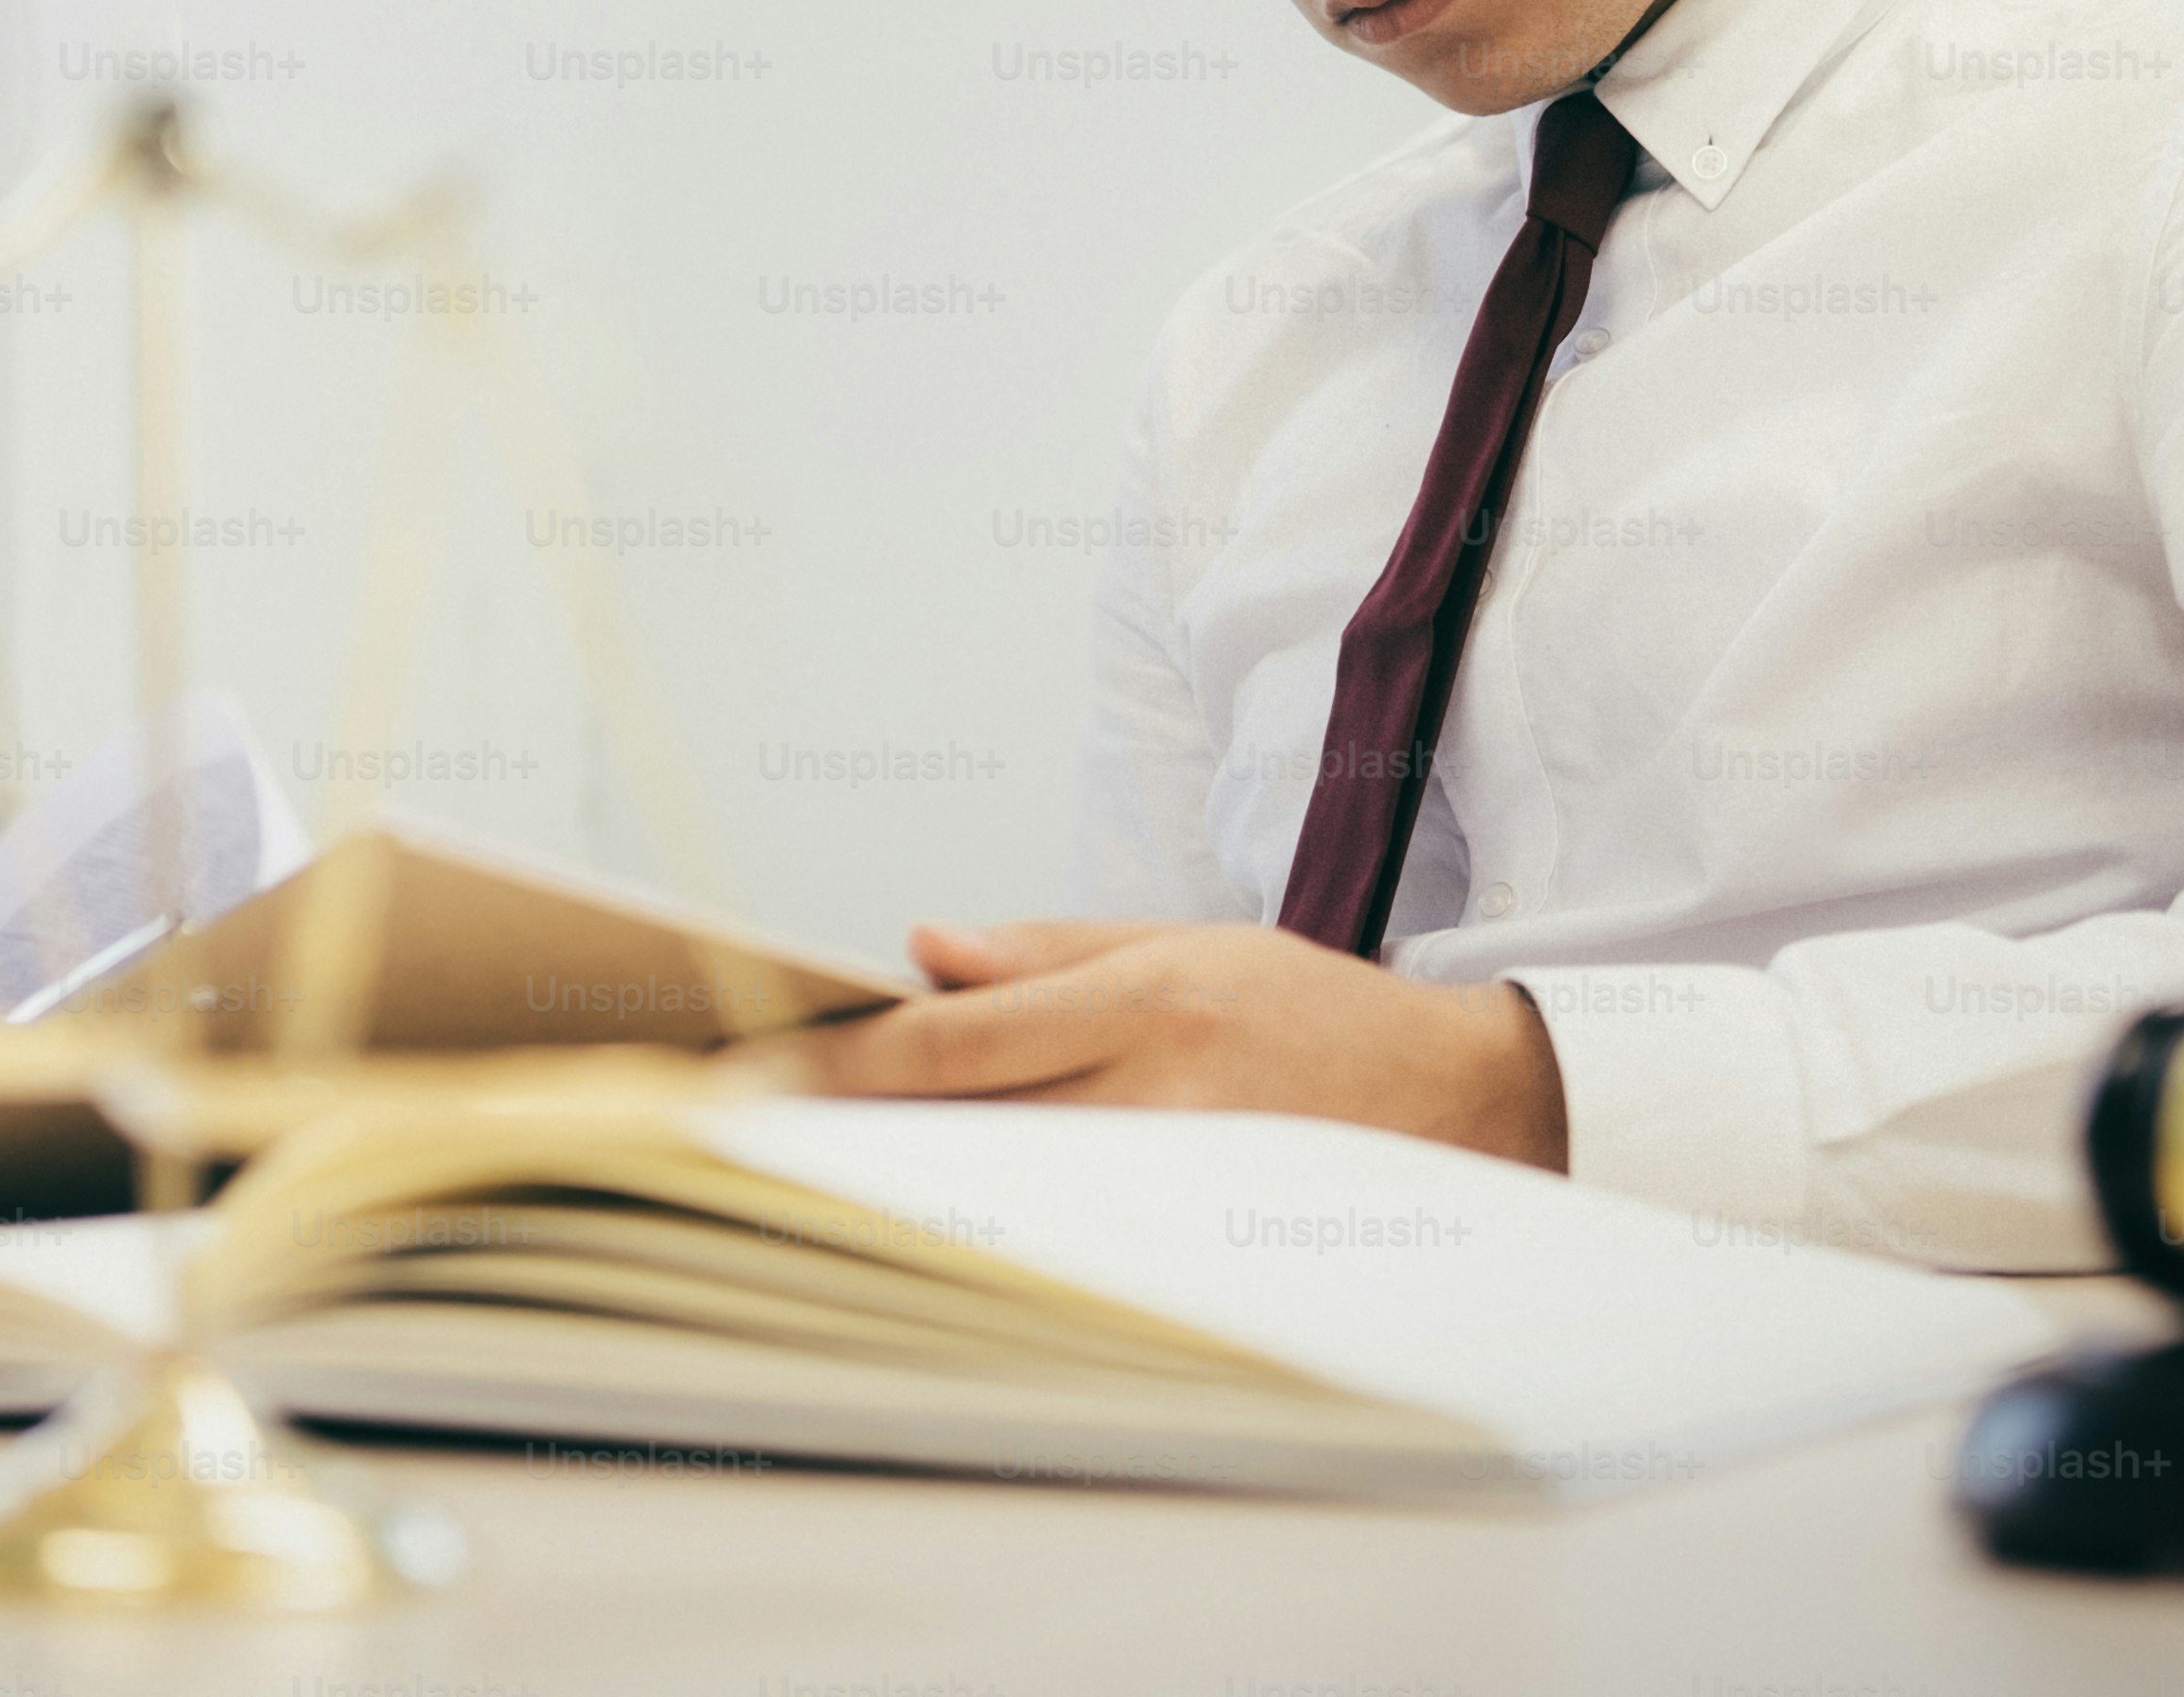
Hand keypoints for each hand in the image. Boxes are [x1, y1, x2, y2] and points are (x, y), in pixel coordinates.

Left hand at [767, 919, 1570, 1170]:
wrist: (1452, 1100)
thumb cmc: (1306, 1010)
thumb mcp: (1182, 941)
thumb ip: (1045, 951)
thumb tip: (922, 950)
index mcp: (1141, 1002)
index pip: (956, 1041)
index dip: (842, 1064)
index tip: (752, 1071)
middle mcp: (1152, 1095)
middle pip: (960, 1129)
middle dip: (842, 1134)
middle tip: (732, 1136)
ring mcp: (1172, 1181)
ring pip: (998, 1193)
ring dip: (895, 1187)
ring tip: (799, 1180)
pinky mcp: (1191, 1243)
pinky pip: (1062, 1239)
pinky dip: (984, 1231)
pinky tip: (922, 1228)